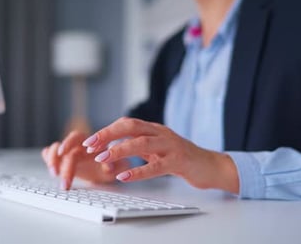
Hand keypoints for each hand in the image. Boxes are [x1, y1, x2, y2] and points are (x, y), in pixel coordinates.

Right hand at [41, 131, 129, 189]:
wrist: (109, 169)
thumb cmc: (114, 165)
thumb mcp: (119, 166)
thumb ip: (115, 165)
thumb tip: (108, 166)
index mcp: (91, 142)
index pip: (76, 138)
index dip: (67, 144)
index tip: (63, 153)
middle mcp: (78, 145)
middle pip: (65, 149)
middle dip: (62, 164)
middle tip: (64, 183)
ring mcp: (69, 151)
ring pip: (54, 149)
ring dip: (51, 160)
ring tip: (54, 174)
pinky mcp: (63, 159)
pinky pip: (51, 154)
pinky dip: (48, 158)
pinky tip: (51, 167)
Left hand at [83, 117, 239, 192]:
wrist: (211, 166)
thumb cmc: (181, 158)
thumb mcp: (156, 149)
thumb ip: (137, 146)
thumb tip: (111, 148)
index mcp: (154, 129)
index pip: (126, 124)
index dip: (106, 131)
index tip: (90, 142)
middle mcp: (161, 133)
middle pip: (131, 126)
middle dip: (108, 135)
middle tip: (91, 147)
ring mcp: (171, 146)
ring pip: (141, 143)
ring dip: (119, 150)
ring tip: (102, 159)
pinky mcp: (179, 161)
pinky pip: (156, 166)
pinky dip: (138, 171)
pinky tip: (124, 177)